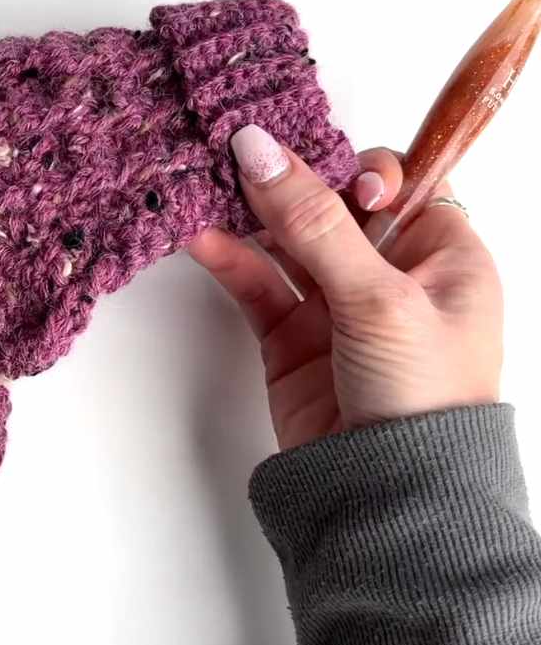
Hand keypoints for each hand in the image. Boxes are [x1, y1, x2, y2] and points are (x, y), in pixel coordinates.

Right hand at [188, 124, 501, 450]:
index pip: (400, 183)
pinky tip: (204, 238)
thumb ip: (314, 220)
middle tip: (242, 152)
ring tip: (208, 186)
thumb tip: (259, 148)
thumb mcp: (379, 296)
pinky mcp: (292, 339)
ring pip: (287, 242)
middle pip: (332, 205)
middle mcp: (390, 274)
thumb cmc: (422, 392)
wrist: (391, 495)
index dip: (358, 167)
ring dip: (250, 216)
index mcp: (442, 255)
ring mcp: (338, 307)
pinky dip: (230, 260)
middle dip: (289, 181)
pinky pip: (257, 285)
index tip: (322, 167)